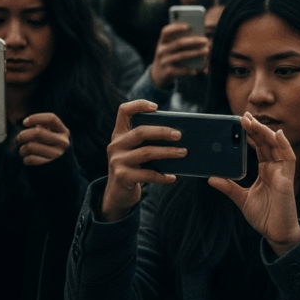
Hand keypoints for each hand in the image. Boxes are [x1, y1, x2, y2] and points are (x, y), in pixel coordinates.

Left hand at [18, 113, 69, 165]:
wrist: (57, 166)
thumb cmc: (48, 144)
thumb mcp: (49, 132)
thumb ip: (41, 125)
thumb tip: (26, 122)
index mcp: (63, 131)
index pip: (51, 119)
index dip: (35, 118)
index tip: (24, 122)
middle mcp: (63, 142)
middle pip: (38, 133)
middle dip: (23, 134)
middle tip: (19, 138)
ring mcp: (57, 154)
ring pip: (31, 146)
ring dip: (22, 148)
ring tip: (24, 150)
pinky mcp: (49, 165)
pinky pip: (30, 159)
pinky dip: (25, 158)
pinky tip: (28, 158)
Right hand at [102, 100, 184, 220]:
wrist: (118, 194)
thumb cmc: (135, 168)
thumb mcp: (137, 152)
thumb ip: (149, 142)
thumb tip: (179, 137)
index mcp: (119, 134)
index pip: (124, 111)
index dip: (138, 105)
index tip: (156, 107)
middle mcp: (116, 145)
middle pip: (140, 132)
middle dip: (162, 132)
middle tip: (180, 135)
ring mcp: (117, 161)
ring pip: (146, 152)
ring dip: (167, 152)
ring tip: (183, 153)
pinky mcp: (122, 176)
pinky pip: (147, 174)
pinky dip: (162, 176)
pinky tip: (173, 177)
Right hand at [149, 22, 208, 88]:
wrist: (158, 75)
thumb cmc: (170, 57)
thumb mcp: (171, 49)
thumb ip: (181, 42)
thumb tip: (199, 38)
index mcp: (162, 41)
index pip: (166, 31)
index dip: (177, 28)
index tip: (189, 26)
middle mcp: (161, 50)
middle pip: (178, 43)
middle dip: (193, 41)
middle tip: (205, 40)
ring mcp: (163, 61)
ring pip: (181, 56)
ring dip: (195, 53)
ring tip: (206, 51)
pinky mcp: (167, 72)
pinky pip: (180, 70)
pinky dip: (189, 70)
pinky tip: (197, 70)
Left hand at [209, 113, 299, 255]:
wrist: (276, 233)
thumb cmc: (264, 216)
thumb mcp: (241, 199)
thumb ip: (229, 187)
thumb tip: (211, 178)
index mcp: (266, 171)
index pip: (259, 147)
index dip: (252, 134)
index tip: (240, 122)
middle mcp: (275, 169)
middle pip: (266, 143)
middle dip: (256, 128)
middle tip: (243, 116)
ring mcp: (282, 173)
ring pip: (276, 146)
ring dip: (265, 132)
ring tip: (253, 122)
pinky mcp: (287, 179)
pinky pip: (288, 158)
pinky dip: (285, 145)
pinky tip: (278, 134)